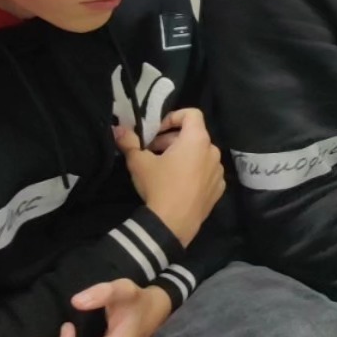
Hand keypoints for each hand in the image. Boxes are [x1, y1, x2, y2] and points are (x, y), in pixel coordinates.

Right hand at [114, 108, 223, 245]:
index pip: (192, 114)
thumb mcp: (138, 162)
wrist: (172, 222)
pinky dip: (193, 172)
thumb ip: (129, 142)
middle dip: (171, 140)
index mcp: (197, 139)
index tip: (157, 132)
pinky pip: (206, 172)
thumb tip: (117, 129)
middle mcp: (213, 151)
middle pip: (193, 135)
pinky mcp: (219, 187)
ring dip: (183, 156)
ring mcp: (218, 170)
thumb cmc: (158, 185)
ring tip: (163, 169)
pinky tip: (177, 185)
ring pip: (200, 154)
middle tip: (152, 152)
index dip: (173, 117)